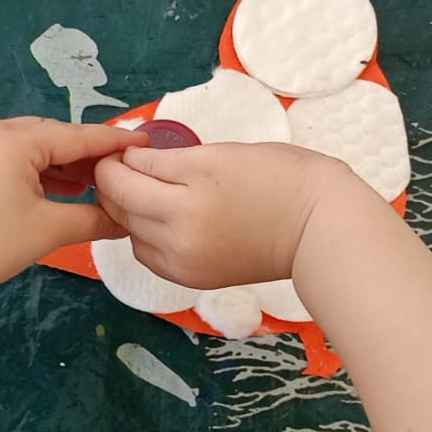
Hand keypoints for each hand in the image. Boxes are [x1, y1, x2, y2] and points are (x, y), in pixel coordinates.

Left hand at [0, 118, 143, 296]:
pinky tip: (50, 187)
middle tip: (113, 170)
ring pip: (23, 144)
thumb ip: (93, 218)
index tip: (141, 141)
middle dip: (81, 153)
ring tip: (86, 184)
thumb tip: (126, 221)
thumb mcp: (49, 230)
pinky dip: (27, 168)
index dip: (111, 140)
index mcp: (11, 140)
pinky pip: (1, 154)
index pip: (73, 135)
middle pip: (47, 135)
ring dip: (54, 162)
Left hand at [93, 141, 355, 287]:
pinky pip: (148, 256)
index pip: (126, 177)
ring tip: (145, 193)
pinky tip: (161, 221)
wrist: (318, 227)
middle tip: (124, 167)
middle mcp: (180, 233)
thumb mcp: (219, 153)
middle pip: (122, 206)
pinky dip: (144, 237)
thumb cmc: (279, 177)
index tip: (120, 151)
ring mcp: (185, 262)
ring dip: (128, 212)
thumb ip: (168, 159)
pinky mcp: (191, 280)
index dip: (114, 160)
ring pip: (130, 233)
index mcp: (189, 193)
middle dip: (114, 184)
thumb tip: (130, 161)